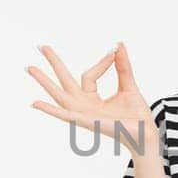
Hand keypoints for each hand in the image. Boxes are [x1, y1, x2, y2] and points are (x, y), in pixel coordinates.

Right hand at [26, 41, 155, 154]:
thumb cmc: (137, 115)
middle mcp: (83, 106)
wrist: (147, 133)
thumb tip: (118, 45)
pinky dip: (50, 110)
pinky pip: (65, 115)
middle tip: (41, 46)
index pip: (88, 74)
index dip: (102, 62)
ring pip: (59, 95)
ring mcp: (83, 115)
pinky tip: (35, 103)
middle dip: (53, 63)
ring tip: (30, 67)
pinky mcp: (86, 122)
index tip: (114, 52)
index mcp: (91, 99)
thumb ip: (122, 66)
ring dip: (44, 82)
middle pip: (64, 81)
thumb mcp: (128, 85)